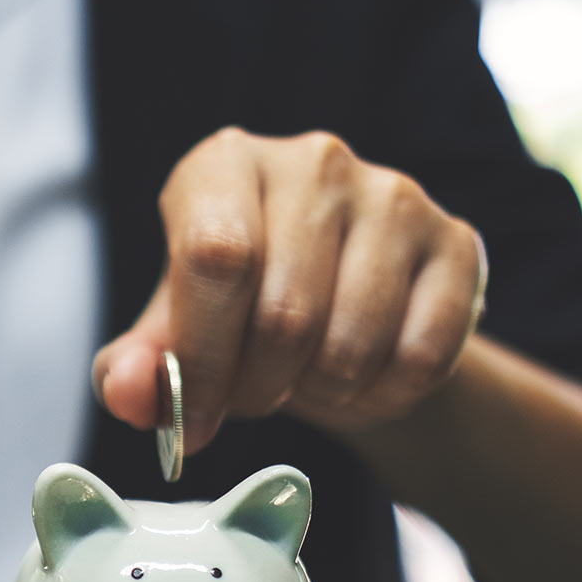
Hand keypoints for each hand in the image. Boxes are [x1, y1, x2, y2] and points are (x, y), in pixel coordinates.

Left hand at [93, 128, 486, 450]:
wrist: (338, 306)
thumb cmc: (236, 312)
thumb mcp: (170, 335)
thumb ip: (132, 367)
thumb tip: (125, 393)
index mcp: (222, 164)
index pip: (214, 259)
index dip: (201, 358)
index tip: (194, 420)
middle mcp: (312, 161)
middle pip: (284, 313)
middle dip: (257, 388)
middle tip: (252, 399)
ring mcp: (393, 194)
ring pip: (352, 342)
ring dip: (320, 394)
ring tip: (303, 382)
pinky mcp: (456, 241)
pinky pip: (420, 355)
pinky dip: (383, 397)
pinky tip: (362, 380)